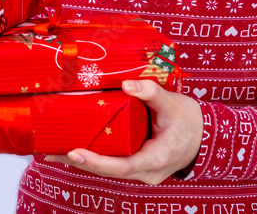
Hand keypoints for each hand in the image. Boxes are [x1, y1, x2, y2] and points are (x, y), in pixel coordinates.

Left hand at [45, 80, 203, 184]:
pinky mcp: (137, 166)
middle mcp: (146, 172)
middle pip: (108, 171)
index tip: (74, 153)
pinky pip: (113, 164)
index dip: (96, 162)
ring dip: (83, 162)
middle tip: (51, 152)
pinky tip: (75, 149)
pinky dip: (95, 158)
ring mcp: (141, 172)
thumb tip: (127, 83)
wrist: (205, 136)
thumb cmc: (189, 120)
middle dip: (79, 163)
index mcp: (155, 159)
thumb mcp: (173, 103)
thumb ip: (151, 92)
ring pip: (108, 170)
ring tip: (54, 152)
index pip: (121, 166)